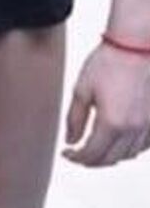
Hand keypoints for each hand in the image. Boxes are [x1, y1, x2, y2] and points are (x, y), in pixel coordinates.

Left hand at [63, 40, 149, 166]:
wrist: (135, 47)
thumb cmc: (108, 63)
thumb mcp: (81, 90)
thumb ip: (75, 119)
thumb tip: (71, 141)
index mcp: (111, 123)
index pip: (92, 154)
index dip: (77, 158)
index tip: (67, 154)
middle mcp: (133, 129)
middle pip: (111, 159)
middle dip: (92, 161)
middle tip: (77, 154)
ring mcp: (147, 126)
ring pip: (128, 155)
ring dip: (111, 156)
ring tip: (95, 149)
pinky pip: (143, 145)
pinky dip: (129, 149)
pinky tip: (118, 141)